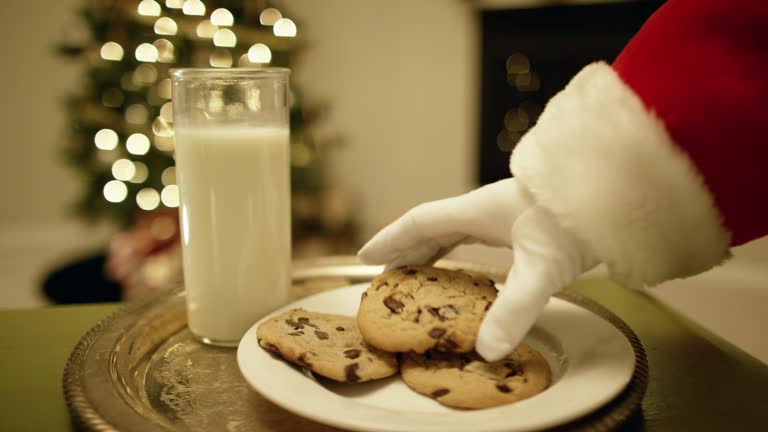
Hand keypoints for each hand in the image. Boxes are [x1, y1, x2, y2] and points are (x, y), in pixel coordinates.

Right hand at [358, 179, 598, 360]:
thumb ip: (515, 308)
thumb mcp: (542, 268)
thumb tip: (487, 350)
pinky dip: (457, 251)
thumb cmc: (577, 220)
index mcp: (477, 211)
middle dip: (405, 250)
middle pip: (432, 227)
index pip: (420, 221)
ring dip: (429, 251)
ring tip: (415, 275)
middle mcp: (484, 209)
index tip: (366, 256)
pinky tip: (465, 267)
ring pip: (453, 231)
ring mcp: (502, 213)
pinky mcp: (521, 222)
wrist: (615, 192)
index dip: (391, 239)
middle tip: (385, 275)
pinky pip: (474, 236)